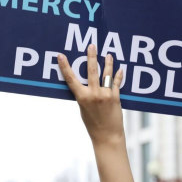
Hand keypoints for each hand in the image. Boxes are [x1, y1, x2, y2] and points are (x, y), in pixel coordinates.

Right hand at [58, 44, 138, 181]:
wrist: (107, 136)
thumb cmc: (93, 124)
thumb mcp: (83, 109)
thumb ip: (84, 95)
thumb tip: (85, 84)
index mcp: (81, 98)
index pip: (71, 79)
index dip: (65, 66)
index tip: (61, 55)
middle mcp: (93, 94)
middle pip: (92, 71)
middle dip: (91, 57)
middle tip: (92, 45)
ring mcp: (105, 95)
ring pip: (106, 74)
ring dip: (107, 63)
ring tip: (108, 54)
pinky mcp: (116, 97)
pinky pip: (116, 83)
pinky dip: (118, 75)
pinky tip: (120, 69)